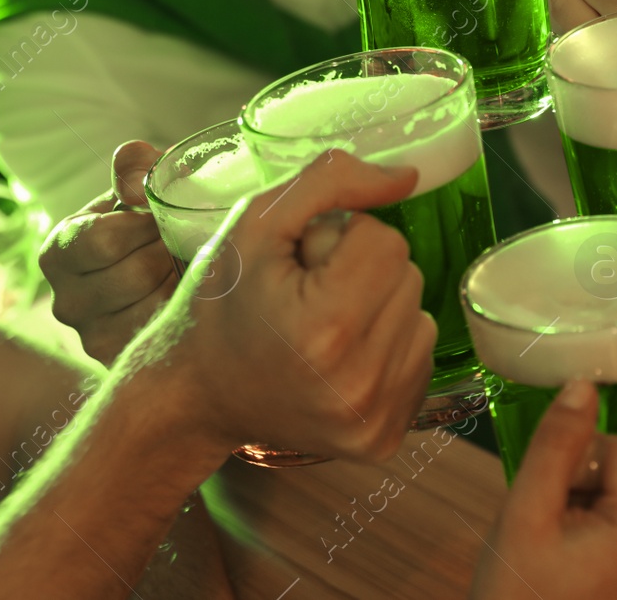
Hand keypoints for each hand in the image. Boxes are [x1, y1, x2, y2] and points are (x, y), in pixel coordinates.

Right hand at [40, 141, 178, 365]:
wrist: (167, 270)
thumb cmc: (148, 222)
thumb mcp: (140, 186)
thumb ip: (135, 167)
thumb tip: (133, 176)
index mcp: (58, 252)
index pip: (104, 241)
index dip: (146, 226)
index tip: (162, 219)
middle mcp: (66, 302)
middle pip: (134, 275)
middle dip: (170, 252)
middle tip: (182, 243)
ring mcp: (94, 338)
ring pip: (153, 306)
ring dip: (183, 281)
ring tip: (186, 267)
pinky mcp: (124, 364)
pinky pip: (165, 335)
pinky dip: (185, 311)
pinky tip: (188, 296)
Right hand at [141, 151, 436, 460]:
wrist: (195, 395)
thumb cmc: (219, 304)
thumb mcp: (256, 223)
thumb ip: (332, 181)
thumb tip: (409, 176)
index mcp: (327, 328)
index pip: (388, 242)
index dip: (343, 239)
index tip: (302, 264)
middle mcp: (358, 383)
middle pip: (409, 278)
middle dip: (364, 273)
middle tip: (307, 295)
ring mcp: (374, 419)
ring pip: (421, 318)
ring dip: (380, 310)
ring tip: (323, 328)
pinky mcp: (384, 439)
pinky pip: (419, 361)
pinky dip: (387, 350)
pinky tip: (340, 358)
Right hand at [471, 381, 616, 599]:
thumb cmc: (514, 596)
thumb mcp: (526, 514)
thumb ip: (557, 446)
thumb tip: (584, 384)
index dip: (574, 465)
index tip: (546, 502)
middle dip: (578, 495)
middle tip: (544, 534)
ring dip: (582, 520)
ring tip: (552, 558)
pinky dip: (591, 546)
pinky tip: (564, 573)